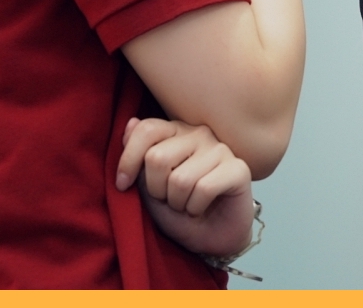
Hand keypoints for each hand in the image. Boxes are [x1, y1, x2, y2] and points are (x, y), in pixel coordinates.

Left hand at [117, 117, 255, 256]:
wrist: (210, 238)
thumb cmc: (178, 211)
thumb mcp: (147, 186)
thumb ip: (139, 156)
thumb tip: (131, 123)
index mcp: (177, 132)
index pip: (147, 130)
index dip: (129, 160)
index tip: (123, 185)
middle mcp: (200, 134)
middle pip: (158, 158)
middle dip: (156, 190)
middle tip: (168, 199)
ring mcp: (221, 150)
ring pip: (180, 179)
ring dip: (177, 203)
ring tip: (186, 204)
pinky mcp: (238, 169)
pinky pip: (203, 189)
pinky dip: (195, 208)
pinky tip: (201, 207)